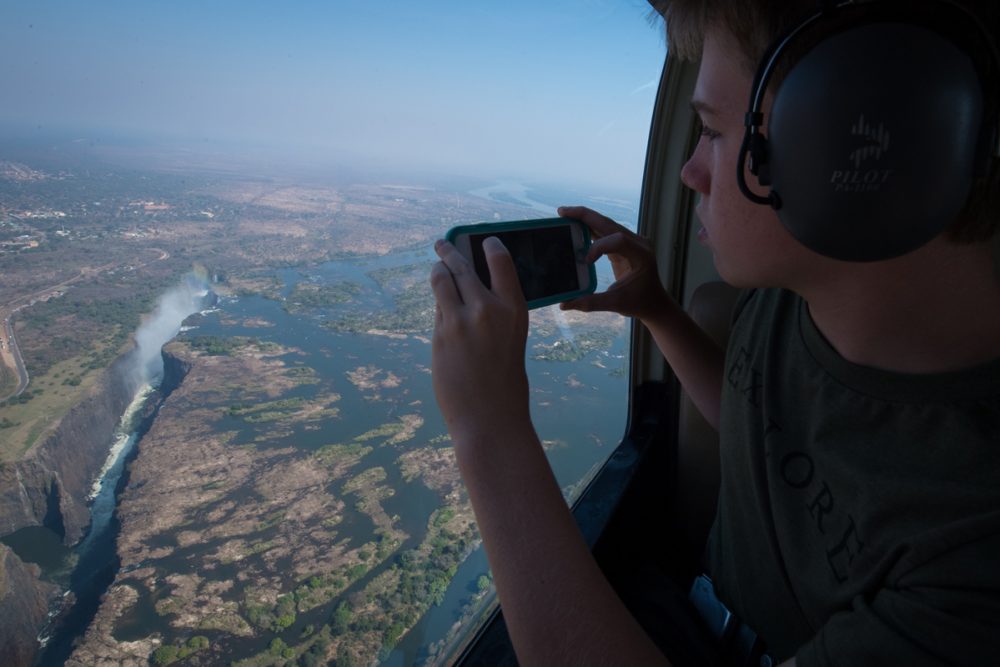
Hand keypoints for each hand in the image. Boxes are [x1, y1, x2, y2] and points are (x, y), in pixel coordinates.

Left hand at [430, 237, 531, 443]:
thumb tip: (471, 290)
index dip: (490, 245)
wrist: (490, 416)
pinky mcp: (440, 334)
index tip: (484, 240)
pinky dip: (439, 303)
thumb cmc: (506, 380)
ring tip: (436, 266)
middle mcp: (487, 308)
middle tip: (442, 243)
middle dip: (449, 251)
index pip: (500, 261)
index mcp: (514, 309)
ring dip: (437, 270)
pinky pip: (438, 309)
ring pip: (441, 280)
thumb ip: (496, 312)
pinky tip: (442, 304)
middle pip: (462, 266)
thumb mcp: (513, 338)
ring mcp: (460, 320)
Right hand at [557, 206, 670, 321]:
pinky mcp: (625, 244)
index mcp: (641, 255)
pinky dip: (591, 228)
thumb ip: (590, 303)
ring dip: (586, 219)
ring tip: (565, 214)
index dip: (598, 247)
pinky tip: (576, 226)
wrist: (655, 303)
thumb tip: (564, 304)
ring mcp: (633, 241)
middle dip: (585, 216)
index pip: (618, 240)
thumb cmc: (639, 303)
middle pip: (609, 223)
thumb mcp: (616, 304)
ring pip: (606, 224)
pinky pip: (606, 232)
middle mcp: (639, 243)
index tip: (585, 262)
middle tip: (562, 212)